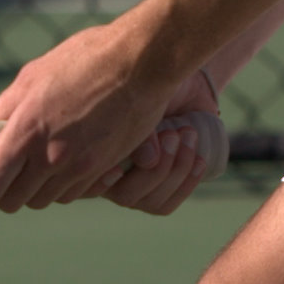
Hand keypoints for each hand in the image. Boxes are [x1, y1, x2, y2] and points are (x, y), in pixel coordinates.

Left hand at [0, 19, 180, 212]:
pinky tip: (67, 160)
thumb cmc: (84, 61)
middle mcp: (49, 156)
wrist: (139, 64)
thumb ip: (3, 110)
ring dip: (35, 187)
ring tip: (39, 161)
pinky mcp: (101, 170)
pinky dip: (64, 184)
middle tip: (7, 170)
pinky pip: (73, 192)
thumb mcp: (32, 77)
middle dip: (4, 190)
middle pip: (12, 201)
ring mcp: (77, 167)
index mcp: (25, 130)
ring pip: (43, 200)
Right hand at [96, 76, 230, 216]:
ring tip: (189, 134)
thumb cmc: (143, 83)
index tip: (120, 166)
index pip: (85, 185)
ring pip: (150, 201)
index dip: (102, 182)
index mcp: (86, 152)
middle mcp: (103, 176)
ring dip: (176, 170)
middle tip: (173, 133)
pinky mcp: (156, 193)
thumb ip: (130, 124)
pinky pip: (167, 204)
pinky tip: (198, 160)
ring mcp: (129, 188)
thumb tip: (149, 160)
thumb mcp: (134, 96)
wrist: (171, 79)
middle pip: (125, 195)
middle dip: (156, 169)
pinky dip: (187, 183)